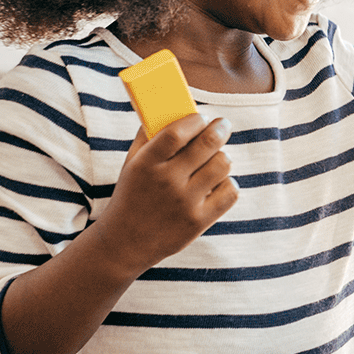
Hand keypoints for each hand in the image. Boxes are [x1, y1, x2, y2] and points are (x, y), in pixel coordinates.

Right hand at [93, 113, 237, 275]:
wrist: (123, 244)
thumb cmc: (131, 196)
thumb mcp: (131, 165)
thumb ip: (148, 136)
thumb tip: (172, 109)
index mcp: (146, 164)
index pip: (177, 132)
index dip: (196, 120)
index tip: (202, 118)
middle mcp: (166, 182)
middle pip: (208, 144)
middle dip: (221, 128)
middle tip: (222, 126)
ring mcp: (184, 203)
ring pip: (223, 164)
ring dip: (222, 157)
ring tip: (215, 159)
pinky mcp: (198, 221)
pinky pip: (230, 191)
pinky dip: (228, 183)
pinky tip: (218, 183)